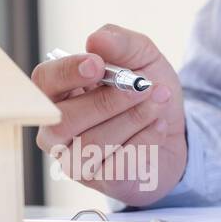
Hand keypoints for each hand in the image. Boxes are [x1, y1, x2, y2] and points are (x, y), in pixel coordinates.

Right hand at [31, 24, 187, 206]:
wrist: (176, 133)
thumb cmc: (145, 94)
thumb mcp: (142, 58)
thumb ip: (121, 43)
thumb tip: (96, 40)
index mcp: (58, 95)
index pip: (44, 83)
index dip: (66, 73)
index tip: (97, 64)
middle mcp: (58, 131)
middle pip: (64, 120)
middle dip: (107, 101)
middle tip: (142, 86)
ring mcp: (76, 160)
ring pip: (93, 144)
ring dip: (132, 119)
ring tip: (159, 102)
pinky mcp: (103, 182)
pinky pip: (118, 164)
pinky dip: (145, 140)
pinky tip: (159, 126)